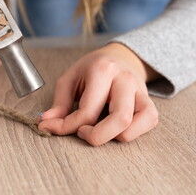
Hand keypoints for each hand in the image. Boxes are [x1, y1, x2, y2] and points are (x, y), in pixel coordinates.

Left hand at [38, 43, 158, 145]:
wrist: (119, 57)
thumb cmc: (92, 69)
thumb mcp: (70, 79)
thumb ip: (59, 103)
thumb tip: (46, 123)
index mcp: (103, 70)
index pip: (87, 110)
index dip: (68, 126)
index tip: (53, 128)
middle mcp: (125, 80)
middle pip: (119, 119)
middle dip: (96, 136)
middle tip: (81, 133)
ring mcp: (140, 91)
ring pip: (135, 124)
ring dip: (114, 137)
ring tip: (98, 131)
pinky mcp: (149, 102)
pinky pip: (148, 122)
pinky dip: (131, 133)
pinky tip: (115, 130)